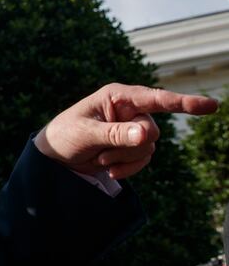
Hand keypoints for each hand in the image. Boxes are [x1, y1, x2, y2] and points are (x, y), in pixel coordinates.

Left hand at [34, 83, 217, 179]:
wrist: (55, 157)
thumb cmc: (64, 136)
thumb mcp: (85, 134)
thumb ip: (115, 134)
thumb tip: (147, 134)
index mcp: (117, 96)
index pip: (156, 99)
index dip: (184, 102)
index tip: (210, 106)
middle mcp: (129, 109)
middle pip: (151, 131)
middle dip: (128, 146)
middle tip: (101, 152)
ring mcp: (132, 128)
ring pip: (149, 148)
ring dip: (125, 159)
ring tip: (100, 159)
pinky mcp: (132, 146)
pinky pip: (144, 160)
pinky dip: (128, 168)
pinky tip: (109, 169)